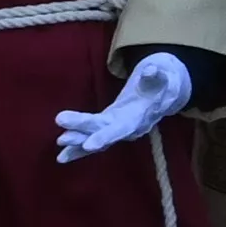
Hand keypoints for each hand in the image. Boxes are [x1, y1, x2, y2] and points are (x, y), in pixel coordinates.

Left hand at [51, 50, 191, 163]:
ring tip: (59, 149)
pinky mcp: (111, 127)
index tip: (89, 145)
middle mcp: (128, 128)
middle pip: (103, 133)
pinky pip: (94, 140)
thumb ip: (156, 74)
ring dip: (77, 145)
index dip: (105, 136)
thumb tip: (150, 70)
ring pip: (97, 139)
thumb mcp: (163, 75)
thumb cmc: (162, 82)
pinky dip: (78, 149)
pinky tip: (62, 156)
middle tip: (61, 139)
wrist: (166, 92)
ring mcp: (118, 129)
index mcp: (139, 117)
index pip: (120, 128)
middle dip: (82, 137)